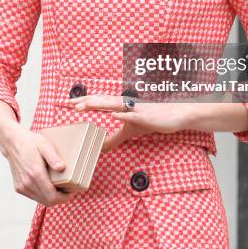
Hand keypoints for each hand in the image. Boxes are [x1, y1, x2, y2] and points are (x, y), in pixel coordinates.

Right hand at [0, 123, 77, 206]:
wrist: (12, 143)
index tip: (71, 193)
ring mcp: (22, 187)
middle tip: (68, 191)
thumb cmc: (30, 142)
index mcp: (35, 174)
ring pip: (40, 200)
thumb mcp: (45, 145)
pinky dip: (43, 195)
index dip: (64, 198)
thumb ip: (53, 157)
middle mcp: (27, 183)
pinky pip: (34, 196)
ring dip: (51, 197)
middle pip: (47, 201)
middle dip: (60, 199)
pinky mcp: (18, 187)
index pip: (52, 197)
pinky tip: (48, 186)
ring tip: (60, 188)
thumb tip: (62, 168)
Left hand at [70, 94, 193, 152]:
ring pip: (114, 105)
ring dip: (99, 104)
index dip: (86, 101)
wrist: (177, 115)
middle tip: (70, 103)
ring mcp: (136, 108)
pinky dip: (122, 114)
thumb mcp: (131, 130)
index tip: (70, 103)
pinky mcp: (146, 116)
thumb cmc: (153, 120)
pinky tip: (112, 115)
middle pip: (103, 101)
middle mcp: (127, 104)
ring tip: (84, 105)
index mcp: (123, 106)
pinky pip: (133, 115)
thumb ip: (115, 137)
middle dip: (87, 101)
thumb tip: (100, 148)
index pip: (100, 102)